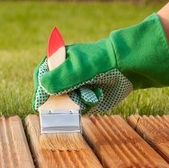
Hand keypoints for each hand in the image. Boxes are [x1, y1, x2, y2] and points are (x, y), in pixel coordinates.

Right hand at [32, 13, 168, 113]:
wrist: (128, 66)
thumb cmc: (100, 63)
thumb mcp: (77, 69)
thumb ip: (59, 78)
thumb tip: (43, 89)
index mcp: (58, 60)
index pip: (41, 76)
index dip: (40, 90)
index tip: (40, 104)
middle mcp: (65, 73)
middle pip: (52, 93)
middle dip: (63, 99)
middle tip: (74, 99)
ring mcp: (76, 85)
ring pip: (66, 102)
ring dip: (78, 101)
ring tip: (92, 93)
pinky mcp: (86, 95)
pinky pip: (79, 107)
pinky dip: (87, 104)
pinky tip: (97, 95)